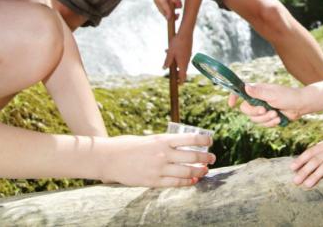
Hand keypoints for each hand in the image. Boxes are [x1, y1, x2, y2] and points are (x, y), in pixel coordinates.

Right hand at [100, 133, 215, 187]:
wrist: (110, 158)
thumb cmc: (129, 146)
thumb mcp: (149, 139)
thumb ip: (165, 143)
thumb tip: (182, 147)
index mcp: (163, 140)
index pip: (191, 138)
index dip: (204, 140)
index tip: (210, 141)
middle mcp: (164, 154)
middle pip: (193, 156)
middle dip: (206, 158)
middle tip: (212, 158)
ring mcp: (159, 168)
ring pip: (187, 172)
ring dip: (199, 171)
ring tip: (205, 170)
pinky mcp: (153, 181)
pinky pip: (175, 183)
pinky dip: (187, 182)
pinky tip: (193, 180)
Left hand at [164, 30, 192, 83]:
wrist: (186, 32)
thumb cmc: (177, 43)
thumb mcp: (170, 53)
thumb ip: (167, 61)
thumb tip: (164, 68)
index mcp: (182, 63)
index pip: (183, 76)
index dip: (181, 81)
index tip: (178, 85)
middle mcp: (187, 60)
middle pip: (183, 70)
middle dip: (177, 72)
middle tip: (172, 73)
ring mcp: (188, 55)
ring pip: (182, 62)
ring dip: (176, 62)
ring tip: (167, 54)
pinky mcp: (188, 51)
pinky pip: (183, 57)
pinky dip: (177, 57)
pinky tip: (171, 50)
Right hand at [227, 83, 303, 126]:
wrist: (300, 105)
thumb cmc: (288, 96)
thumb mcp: (273, 94)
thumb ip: (258, 92)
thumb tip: (245, 87)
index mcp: (257, 90)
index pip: (240, 92)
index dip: (233, 97)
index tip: (231, 104)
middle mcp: (257, 99)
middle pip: (245, 110)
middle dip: (255, 113)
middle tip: (265, 110)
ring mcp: (262, 109)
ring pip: (254, 119)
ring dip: (265, 119)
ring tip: (276, 114)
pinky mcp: (267, 117)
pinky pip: (262, 124)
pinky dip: (270, 123)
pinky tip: (278, 119)